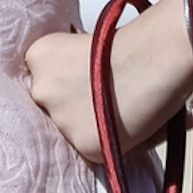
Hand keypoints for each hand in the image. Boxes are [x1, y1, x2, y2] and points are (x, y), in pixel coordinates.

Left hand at [26, 19, 189, 164]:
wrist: (153, 58)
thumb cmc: (131, 44)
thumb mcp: (84, 44)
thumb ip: (70, 66)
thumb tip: (77, 82)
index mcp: (38, 56)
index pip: (41, 78)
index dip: (64, 82)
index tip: (82, 82)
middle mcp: (41, 90)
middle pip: (52, 105)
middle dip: (73, 104)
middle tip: (102, 98)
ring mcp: (61, 120)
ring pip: (71, 130)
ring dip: (89, 124)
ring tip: (119, 108)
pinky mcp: (84, 145)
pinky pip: (93, 149)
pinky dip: (109, 141)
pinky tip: (126, 122)